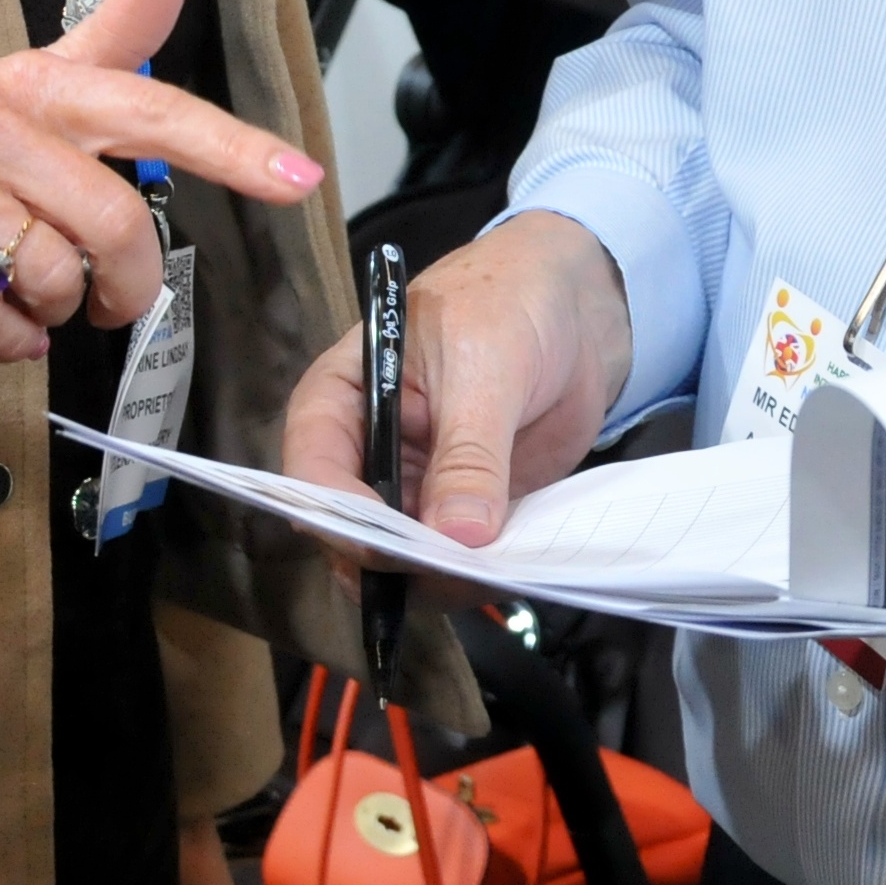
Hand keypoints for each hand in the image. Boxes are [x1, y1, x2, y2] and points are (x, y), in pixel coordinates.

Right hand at [0, 0, 322, 365]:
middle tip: (112, 295)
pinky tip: (1, 319)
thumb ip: (119, 26)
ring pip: (53, 277)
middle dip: (128, 281)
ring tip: (38, 291)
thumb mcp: (42, 80)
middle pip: (114, 223)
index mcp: (41, 83)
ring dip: (61, 309)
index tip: (299, 178)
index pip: (153, 111)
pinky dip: (10, 341)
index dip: (232, 146)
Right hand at [276, 211, 632, 546]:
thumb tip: (457, 535)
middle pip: (351, 534)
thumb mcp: (486, 368)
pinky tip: (512, 568)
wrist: (572, 309)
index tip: (393, 546)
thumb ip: (470, 453)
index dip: (342, 517)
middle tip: (455, 571)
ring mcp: (414, 489)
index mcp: (342, 400)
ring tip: (494, 571)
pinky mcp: (461, 511)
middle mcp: (366, 455)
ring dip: (440, 579)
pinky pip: (455, 562)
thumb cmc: (508, 305)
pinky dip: (478, 575)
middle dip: (395, 561)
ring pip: (402, 561)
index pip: (312, 471)